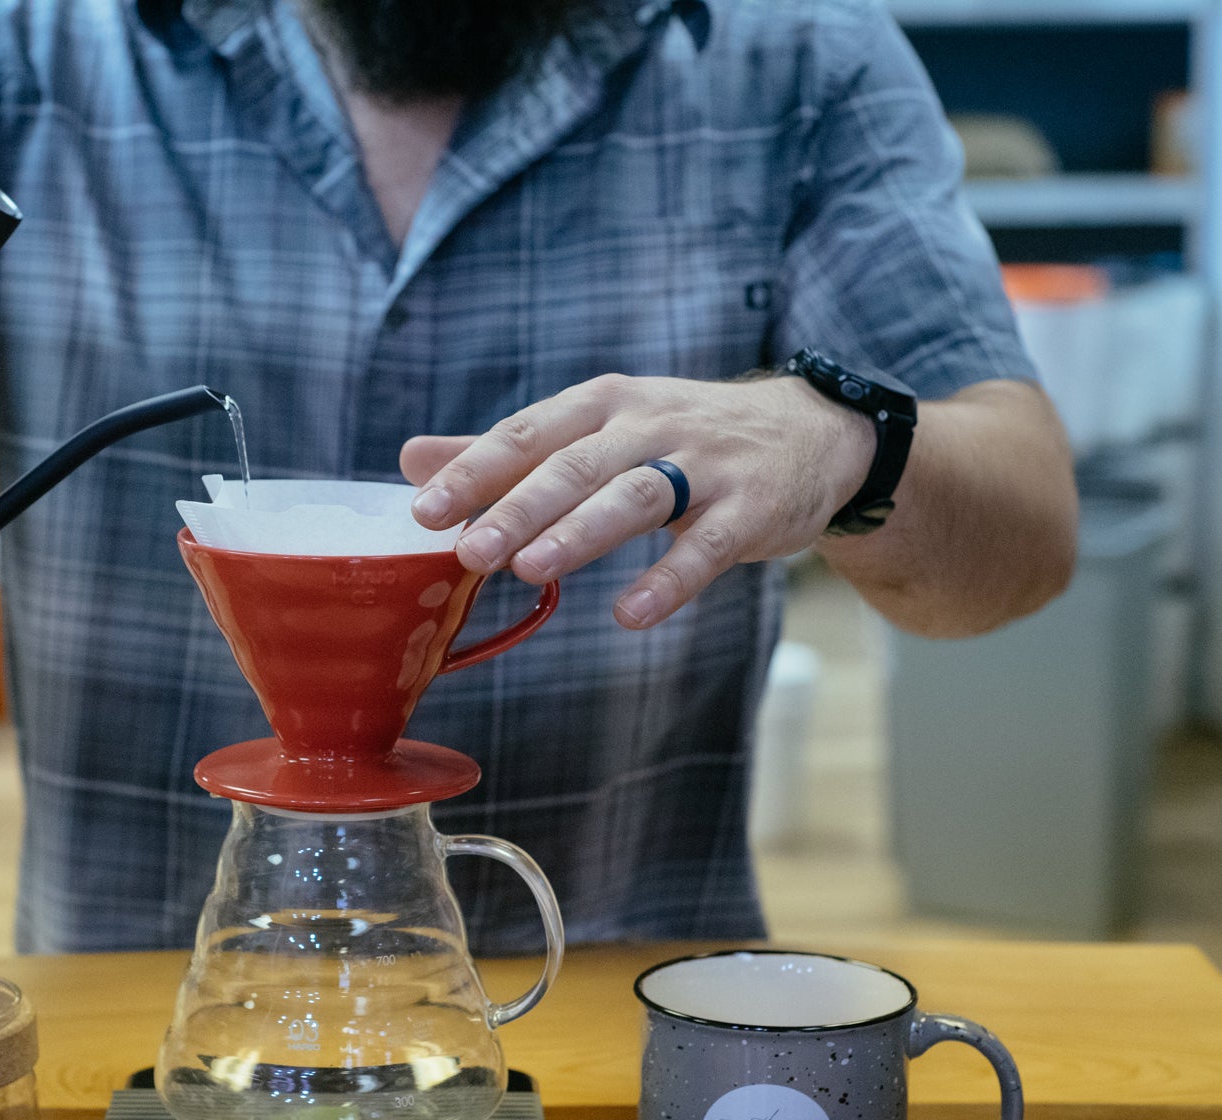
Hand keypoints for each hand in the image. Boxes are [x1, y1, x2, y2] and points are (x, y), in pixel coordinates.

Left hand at [402, 374, 874, 629]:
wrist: (811, 433)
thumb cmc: (681, 437)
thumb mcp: (597, 429)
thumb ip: (506, 450)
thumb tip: (410, 459)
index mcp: (603, 404)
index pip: (529, 432)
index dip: (476, 471)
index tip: (424, 509)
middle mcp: (650, 425)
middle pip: (577, 465)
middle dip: (519, 507)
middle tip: (469, 551)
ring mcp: (705, 467)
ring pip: (636, 496)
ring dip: (582, 533)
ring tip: (530, 570)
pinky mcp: (751, 510)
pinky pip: (707, 547)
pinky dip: (670, 580)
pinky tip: (631, 614)